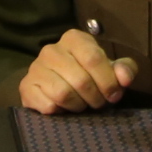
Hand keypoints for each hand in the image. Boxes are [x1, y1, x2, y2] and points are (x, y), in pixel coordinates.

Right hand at [18, 27, 137, 113]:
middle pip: (81, 80)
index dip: (108, 81)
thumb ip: (124, 70)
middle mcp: (51, 49)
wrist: (54, 85)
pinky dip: (61, 112)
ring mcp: (36, 68)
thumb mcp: (110, 70)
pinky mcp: (26, 87)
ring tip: (81, 104)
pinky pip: (48, 105)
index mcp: (74, 39)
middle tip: (98, 103)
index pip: (94, 58)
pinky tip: (63, 108)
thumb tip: (125, 78)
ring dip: (78, 105)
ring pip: (63, 94)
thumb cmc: (88, 75)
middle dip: (95, 98)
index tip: (114, 94)